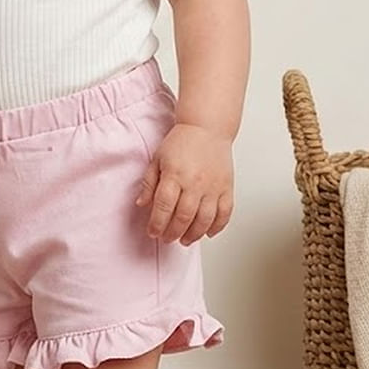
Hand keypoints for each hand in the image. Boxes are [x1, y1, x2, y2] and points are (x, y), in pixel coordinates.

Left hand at [135, 123, 233, 243]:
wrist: (208, 128)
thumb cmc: (182, 142)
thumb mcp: (158, 159)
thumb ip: (149, 183)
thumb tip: (141, 204)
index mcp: (175, 174)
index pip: (164, 206)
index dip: (157, 223)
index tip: (153, 232)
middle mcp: (195, 182)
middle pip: (184, 216)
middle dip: (173, 232)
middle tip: (167, 239)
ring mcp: (213, 186)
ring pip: (205, 219)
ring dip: (194, 234)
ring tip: (185, 240)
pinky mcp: (227, 187)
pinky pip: (225, 213)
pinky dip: (217, 227)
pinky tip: (207, 233)